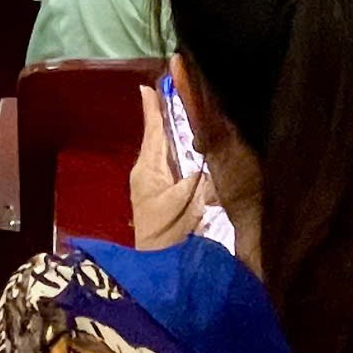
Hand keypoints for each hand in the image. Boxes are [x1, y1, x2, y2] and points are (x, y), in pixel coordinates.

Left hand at [129, 86, 205, 251]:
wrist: (158, 266)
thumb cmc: (169, 233)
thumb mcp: (186, 203)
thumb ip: (197, 179)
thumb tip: (206, 158)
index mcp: (148, 169)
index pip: (152, 131)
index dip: (152, 109)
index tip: (148, 87)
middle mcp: (146, 172)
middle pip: (156, 138)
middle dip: (163, 116)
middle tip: (170, 91)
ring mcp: (150, 184)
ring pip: (162, 151)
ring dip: (171, 133)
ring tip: (180, 111)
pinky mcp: (158, 195)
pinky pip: (168, 165)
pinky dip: (176, 152)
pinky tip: (188, 148)